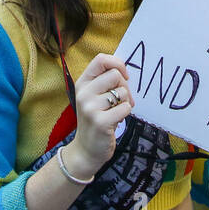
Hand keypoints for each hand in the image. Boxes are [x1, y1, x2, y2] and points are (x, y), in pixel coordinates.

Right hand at [63, 53, 133, 172]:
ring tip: (117, 111)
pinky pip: (125, 108)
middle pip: (115, 75)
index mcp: (82, 83)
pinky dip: (126, 113)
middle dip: (125, 86)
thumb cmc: (95, 119)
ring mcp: (90, 108)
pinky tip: (117, 120)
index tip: (124, 75)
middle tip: (122, 99)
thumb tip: (124, 69)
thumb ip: (105, 81)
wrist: (86, 149)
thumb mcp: (94, 97)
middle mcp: (83, 93)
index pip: (100, 60)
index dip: (117, 63)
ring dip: (126, 102)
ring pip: (123, 92)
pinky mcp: (100, 122)